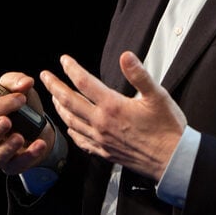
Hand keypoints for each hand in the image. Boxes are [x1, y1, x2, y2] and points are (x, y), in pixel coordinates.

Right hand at [0, 71, 54, 175]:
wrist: (40, 130)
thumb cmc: (24, 110)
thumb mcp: (20, 91)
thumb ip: (17, 81)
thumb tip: (25, 83)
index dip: (0, 105)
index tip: (20, 98)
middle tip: (8, 120)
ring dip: (8, 146)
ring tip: (20, 137)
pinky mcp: (12, 166)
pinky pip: (18, 164)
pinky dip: (29, 155)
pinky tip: (39, 145)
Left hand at [40, 52, 186, 179]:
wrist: (171, 159)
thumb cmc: (167, 127)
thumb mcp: (157, 95)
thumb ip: (139, 74)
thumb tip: (125, 56)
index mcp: (113, 106)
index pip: (84, 82)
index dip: (71, 68)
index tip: (64, 59)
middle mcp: (102, 123)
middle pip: (69, 101)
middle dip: (54, 87)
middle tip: (44, 76)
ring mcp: (101, 139)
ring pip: (70, 121)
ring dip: (59, 107)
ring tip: (53, 97)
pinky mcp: (104, 151)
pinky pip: (80, 140)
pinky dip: (70, 130)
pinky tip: (69, 126)